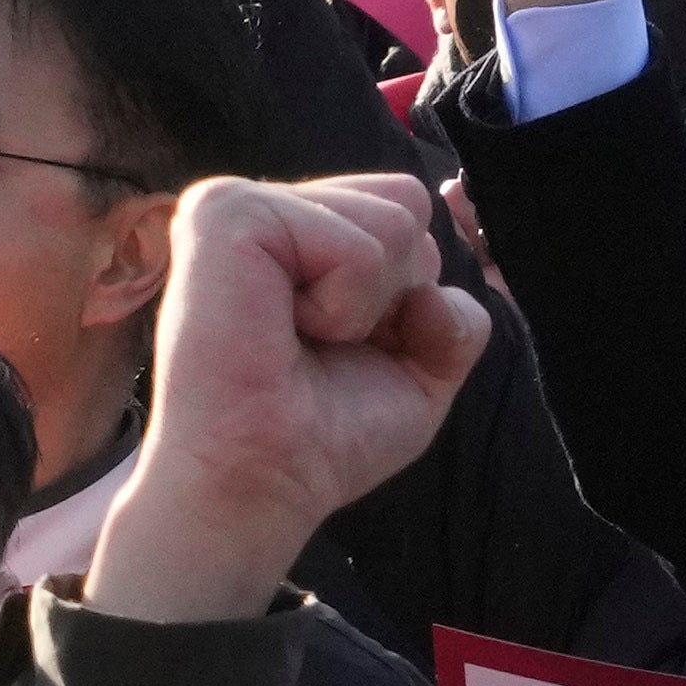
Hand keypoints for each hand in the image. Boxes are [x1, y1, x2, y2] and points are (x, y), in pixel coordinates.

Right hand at [86, 175, 490, 625]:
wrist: (259, 483)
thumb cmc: (321, 438)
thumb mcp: (422, 372)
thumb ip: (459, 316)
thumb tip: (435, 287)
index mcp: (298, 231)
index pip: (406, 204)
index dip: (409, 287)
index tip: (347, 345)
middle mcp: (266, 207)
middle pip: (408, 202)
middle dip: (396, 291)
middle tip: (321, 345)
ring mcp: (240, 202)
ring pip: (393, 218)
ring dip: (368, 305)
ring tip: (299, 340)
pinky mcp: (226, 214)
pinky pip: (354, 243)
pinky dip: (344, 304)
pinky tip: (285, 331)